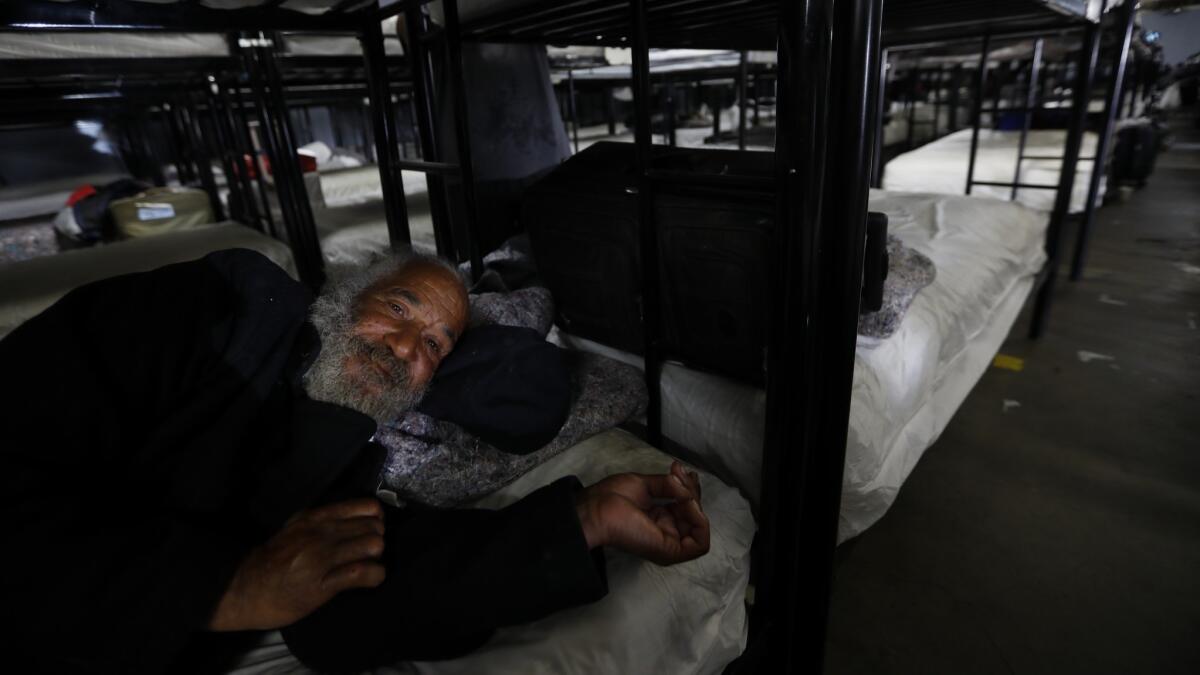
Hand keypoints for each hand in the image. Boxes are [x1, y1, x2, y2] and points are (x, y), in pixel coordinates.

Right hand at [207, 498, 386, 631]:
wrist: (246, 588)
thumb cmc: (273, 560)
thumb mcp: (296, 528)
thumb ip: (324, 520)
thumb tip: (360, 516)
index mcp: (315, 517)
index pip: (365, 507)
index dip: (376, 519)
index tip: (372, 529)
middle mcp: (321, 533)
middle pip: (373, 527)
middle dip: (377, 540)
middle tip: (367, 553)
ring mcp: (321, 558)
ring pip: (372, 545)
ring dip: (375, 557)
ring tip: (366, 565)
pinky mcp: (323, 584)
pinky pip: (363, 573)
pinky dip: (374, 576)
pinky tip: (369, 579)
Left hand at [575, 461, 709, 565]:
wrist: (598, 509)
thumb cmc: (613, 498)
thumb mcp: (646, 485)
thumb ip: (669, 486)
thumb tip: (688, 487)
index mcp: (659, 520)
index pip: (686, 507)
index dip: (689, 487)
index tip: (679, 469)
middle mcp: (666, 533)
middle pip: (694, 515)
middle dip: (692, 490)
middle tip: (679, 474)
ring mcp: (669, 544)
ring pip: (699, 528)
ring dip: (696, 504)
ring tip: (682, 490)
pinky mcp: (671, 552)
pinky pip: (700, 544)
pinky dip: (700, 521)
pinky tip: (687, 503)